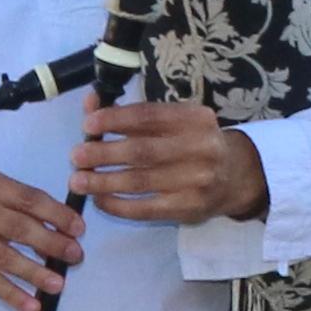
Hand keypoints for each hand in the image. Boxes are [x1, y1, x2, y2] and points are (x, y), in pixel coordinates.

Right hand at [0, 171, 83, 310]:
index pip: (28, 198)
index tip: (78, 230)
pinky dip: (11, 293)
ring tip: (57, 284)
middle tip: (75, 256)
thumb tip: (60, 230)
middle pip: (18, 228)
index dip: (56, 214)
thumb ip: (18, 204)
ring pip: (4, 257)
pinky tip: (31, 303)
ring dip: (34, 272)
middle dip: (51, 243)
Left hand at [73, 102, 266, 222]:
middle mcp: (201, 147)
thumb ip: (131, 113)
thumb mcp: (171, 120)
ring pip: (140, 182)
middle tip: (76, 157)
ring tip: (78, 181)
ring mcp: (198, 180)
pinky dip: (118, 205)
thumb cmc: (192, 142)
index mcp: (195, 118)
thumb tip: (90, 102)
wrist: (234, 176)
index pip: (148, 116)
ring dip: (103, 182)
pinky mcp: (190, 208)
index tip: (87, 124)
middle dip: (103, 154)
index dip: (114, 119)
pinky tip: (100, 200)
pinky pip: (146, 208)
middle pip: (142, 151)